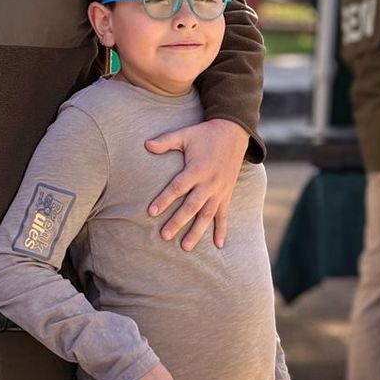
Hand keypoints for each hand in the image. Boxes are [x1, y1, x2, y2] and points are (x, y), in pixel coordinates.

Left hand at [145, 118, 246, 249]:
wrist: (234, 132)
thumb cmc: (205, 134)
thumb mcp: (185, 134)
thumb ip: (166, 141)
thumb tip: (145, 144)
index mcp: (197, 169)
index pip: (177, 187)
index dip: (164, 200)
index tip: (151, 212)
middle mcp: (209, 183)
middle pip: (191, 206)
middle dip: (177, 222)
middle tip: (164, 236)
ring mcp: (220, 190)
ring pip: (207, 215)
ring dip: (197, 232)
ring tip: (185, 247)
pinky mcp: (227, 194)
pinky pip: (224, 215)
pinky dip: (221, 230)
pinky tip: (218, 245)